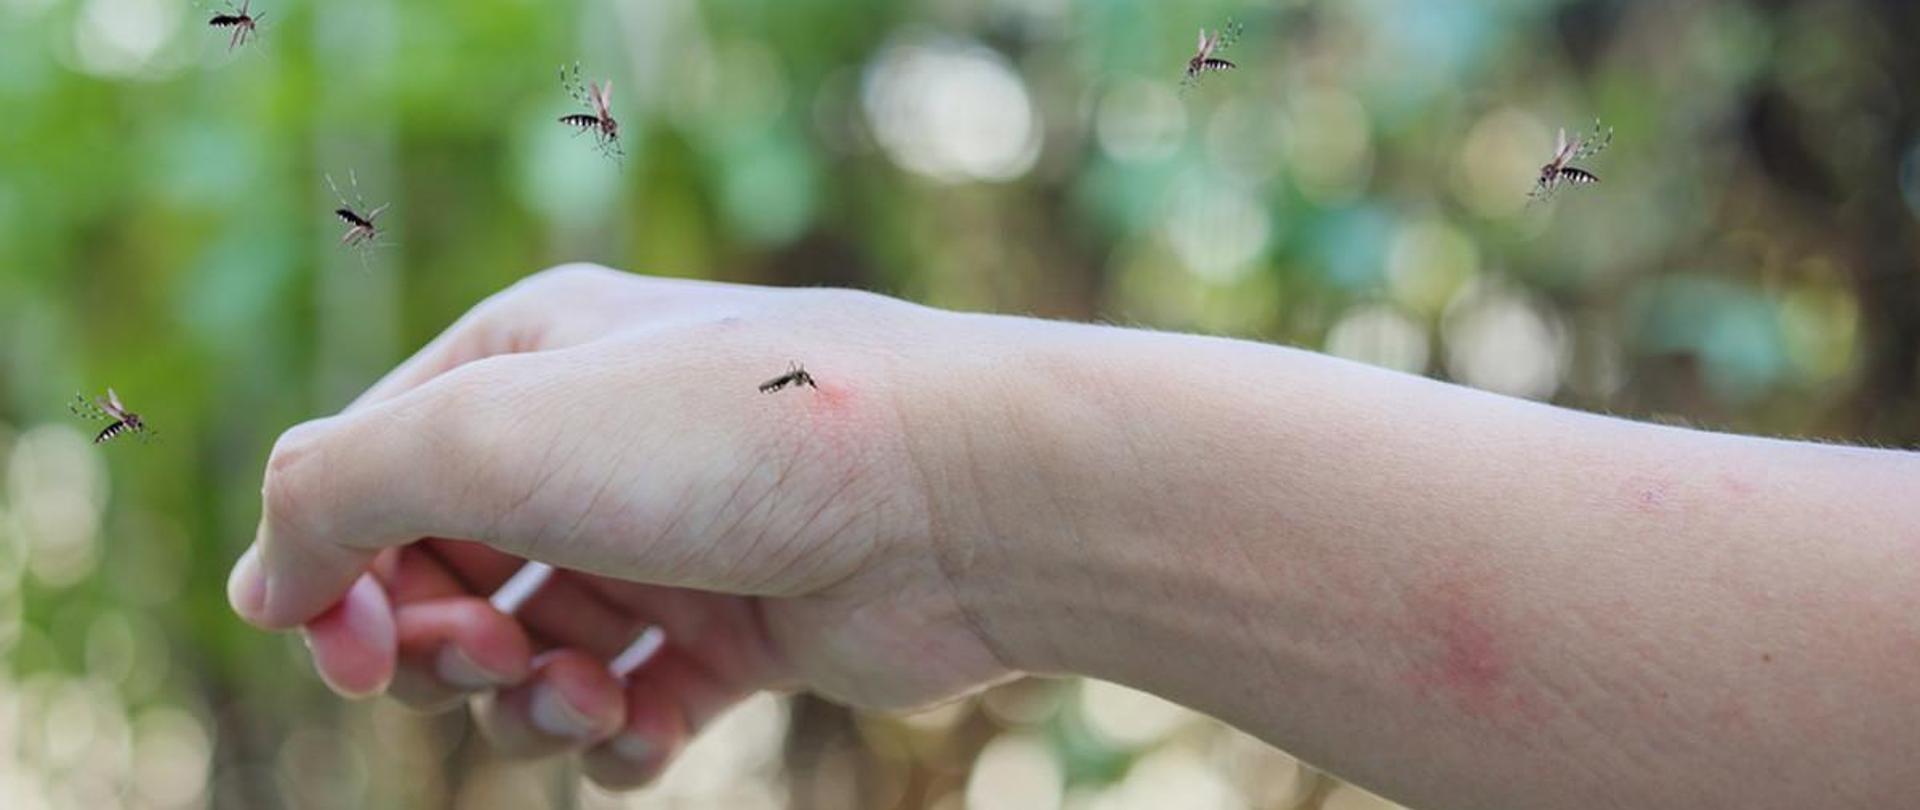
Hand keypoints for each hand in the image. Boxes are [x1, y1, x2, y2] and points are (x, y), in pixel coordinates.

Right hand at [226, 265, 1012, 786]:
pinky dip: (616, 739)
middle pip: (437, 579)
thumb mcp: (488, 429)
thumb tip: (267, 583)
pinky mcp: (739, 629)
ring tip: (592, 698)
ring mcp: (668, 541)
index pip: (363, 478)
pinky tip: (647, 727)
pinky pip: (627, 713)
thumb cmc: (732, 436)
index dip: (337, 581)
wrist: (956, 499)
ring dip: (527, 705)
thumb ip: (335, 491)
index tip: (358, 654)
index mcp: (523, 360)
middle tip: (500, 658)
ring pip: (527, 659)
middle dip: (441, 647)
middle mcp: (593, 443)